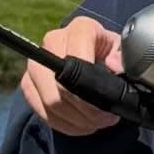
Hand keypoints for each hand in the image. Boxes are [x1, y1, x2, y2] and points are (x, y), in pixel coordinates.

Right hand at [20, 16, 125, 135]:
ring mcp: (36, 62)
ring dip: (74, 120)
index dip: (91, 89)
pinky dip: (61, 124)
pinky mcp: (28, 83)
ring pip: (49, 102)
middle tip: (104, 119)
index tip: (107, 104)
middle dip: (84, 110)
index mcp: (80, 29)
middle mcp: (53, 41)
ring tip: (94, 123)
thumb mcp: (125, 52)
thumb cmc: (111, 53)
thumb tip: (114, 66)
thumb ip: (123, 58)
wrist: (94, 54)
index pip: (77, 61)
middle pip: (60, 86)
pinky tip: (79, 125)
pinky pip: (40, 110)